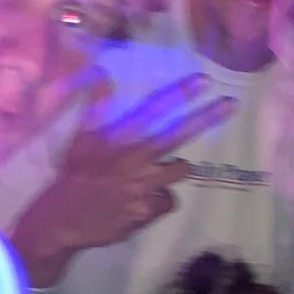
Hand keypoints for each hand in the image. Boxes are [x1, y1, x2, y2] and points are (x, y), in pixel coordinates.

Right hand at [12, 73, 234, 283]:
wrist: (63, 220)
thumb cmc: (74, 175)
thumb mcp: (80, 138)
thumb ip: (96, 106)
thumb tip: (102, 72)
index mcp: (117, 138)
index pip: (152, 110)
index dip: (178, 94)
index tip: (205, 81)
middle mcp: (133, 159)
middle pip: (177, 136)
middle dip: (205, 118)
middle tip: (231, 104)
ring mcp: (142, 186)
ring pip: (177, 173)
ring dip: (170, 172)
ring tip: (147, 178)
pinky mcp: (147, 211)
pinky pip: (167, 201)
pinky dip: (158, 202)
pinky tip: (138, 203)